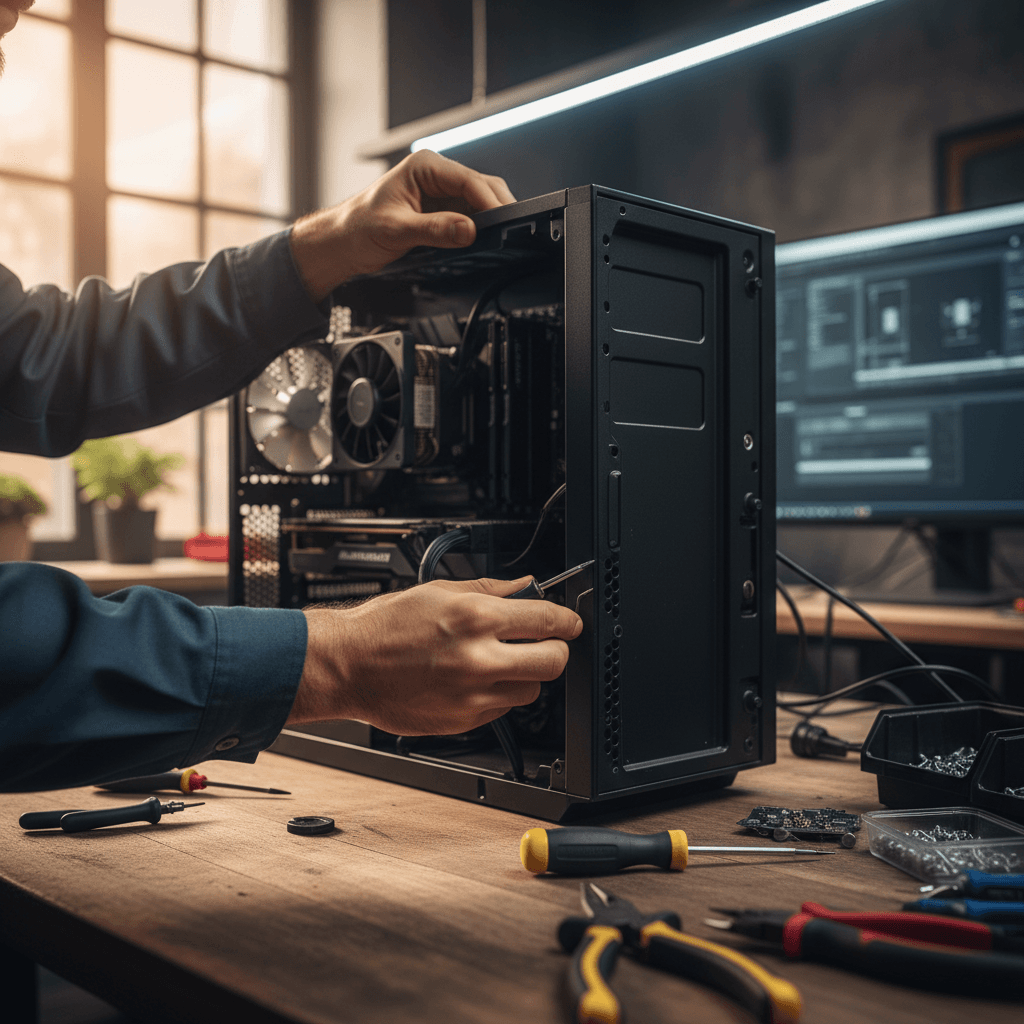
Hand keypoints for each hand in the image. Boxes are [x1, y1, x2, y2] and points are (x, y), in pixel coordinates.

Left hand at [289, 150, 515, 300]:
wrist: (344, 243)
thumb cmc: (358, 228)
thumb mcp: (396, 230)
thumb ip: (434, 230)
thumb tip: (468, 230)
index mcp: (424, 167)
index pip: (469, 180)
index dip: (490, 201)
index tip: (503, 221)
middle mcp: (436, 175)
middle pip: (481, 188)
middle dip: (497, 208)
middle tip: (510, 233)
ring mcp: (441, 193)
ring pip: (480, 202)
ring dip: (490, 219)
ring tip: (500, 239)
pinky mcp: (442, 211)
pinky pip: (470, 216)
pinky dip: (480, 228)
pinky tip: (484, 241)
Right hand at [289, 577, 581, 735]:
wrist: (350, 666)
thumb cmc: (385, 627)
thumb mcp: (440, 590)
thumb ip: (491, 588)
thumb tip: (526, 586)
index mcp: (475, 618)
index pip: (546, 620)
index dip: (566, 620)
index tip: (570, 622)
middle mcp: (479, 659)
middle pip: (553, 662)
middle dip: (556, 650)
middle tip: (546, 644)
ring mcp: (472, 695)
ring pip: (531, 690)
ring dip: (525, 675)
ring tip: (500, 662)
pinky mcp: (463, 721)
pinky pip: (501, 709)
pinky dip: (497, 695)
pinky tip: (473, 680)